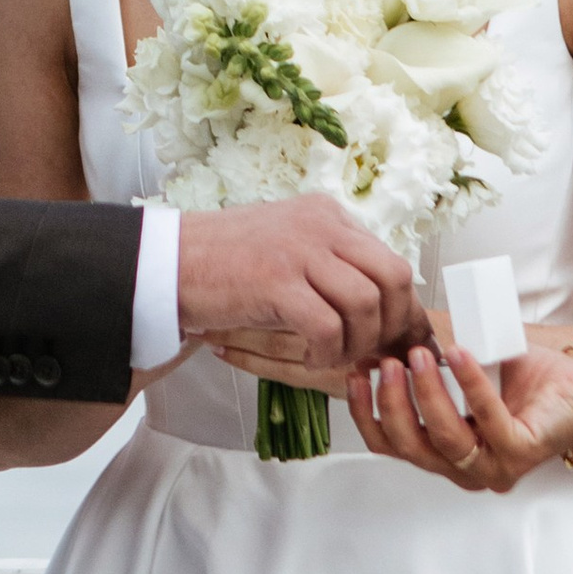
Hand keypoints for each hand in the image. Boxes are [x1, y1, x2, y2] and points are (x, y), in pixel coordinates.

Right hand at [174, 201, 420, 378]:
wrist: (169, 262)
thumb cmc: (226, 264)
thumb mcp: (290, 250)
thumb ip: (333, 267)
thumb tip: (381, 311)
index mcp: (329, 216)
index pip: (391, 261)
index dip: (403, 309)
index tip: (402, 343)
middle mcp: (321, 225)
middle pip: (393, 277)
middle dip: (392, 325)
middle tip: (373, 354)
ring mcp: (298, 250)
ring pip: (366, 303)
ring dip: (358, 343)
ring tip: (334, 356)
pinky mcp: (276, 281)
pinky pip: (328, 326)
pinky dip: (327, 352)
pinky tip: (310, 357)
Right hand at [348, 336, 572, 491]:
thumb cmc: (530, 382)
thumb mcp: (466, 372)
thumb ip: (432, 367)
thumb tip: (391, 343)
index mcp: (447, 454)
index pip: (391, 445)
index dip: (365, 413)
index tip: (355, 375)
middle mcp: (467, 468)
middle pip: (410, 446)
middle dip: (391, 402)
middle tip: (389, 362)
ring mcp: (494, 466)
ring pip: (443, 438)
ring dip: (425, 393)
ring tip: (419, 356)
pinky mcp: (522, 452)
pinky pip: (487, 420)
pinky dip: (470, 384)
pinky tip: (459, 355)